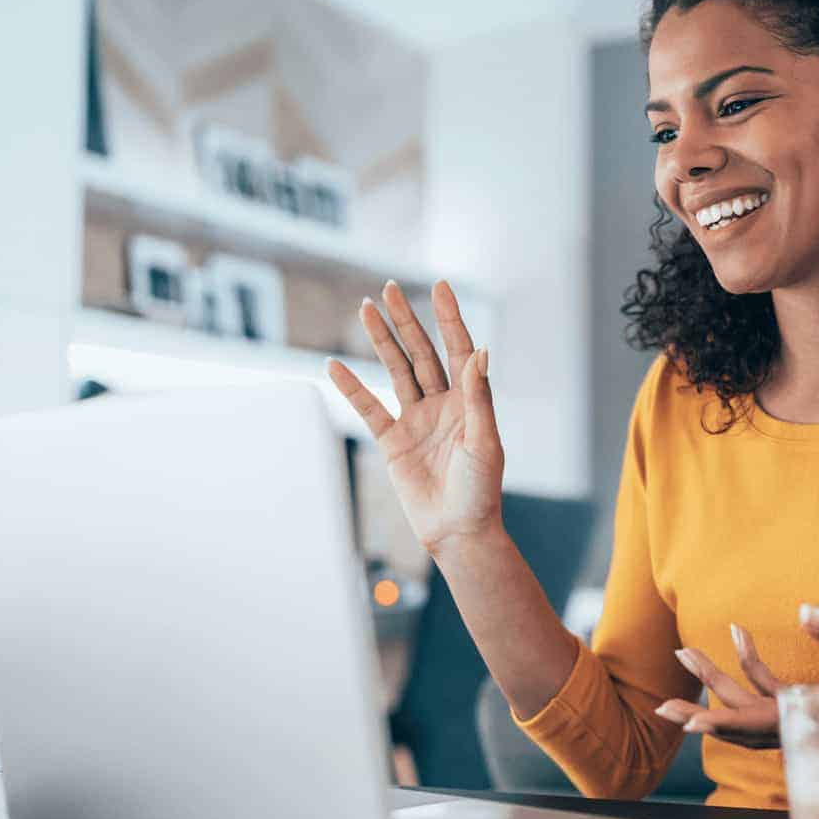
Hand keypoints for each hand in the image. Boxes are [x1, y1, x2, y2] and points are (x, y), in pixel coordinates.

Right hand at [327, 280, 503, 553]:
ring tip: (365, 308)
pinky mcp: (393, 442)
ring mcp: (416, 421)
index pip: (458, 350)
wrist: (458, 532)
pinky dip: (352, 388)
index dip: (449, 318)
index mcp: (469, 401)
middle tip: (390, 288)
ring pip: (396, 371)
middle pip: (421, 353)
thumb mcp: (484, 442)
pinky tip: (335, 365)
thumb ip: (478, 397)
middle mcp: (442, 405)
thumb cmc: (481, 491)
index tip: (440, 286)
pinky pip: (369, 409)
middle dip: (406, 320)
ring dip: (381, 341)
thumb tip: (481, 351)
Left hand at [654, 604, 818, 749]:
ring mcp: (813, 718)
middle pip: (746, 721)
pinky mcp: (818, 707)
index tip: (686, 721)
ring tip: (688, 651)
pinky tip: (741, 635)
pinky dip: (753, 669)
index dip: (722, 722)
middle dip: (704, 705)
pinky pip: (775, 695)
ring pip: (755, 709)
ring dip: (721, 683)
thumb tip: (803, 611)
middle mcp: (812, 724)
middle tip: (663, 699)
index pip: (762, 723)